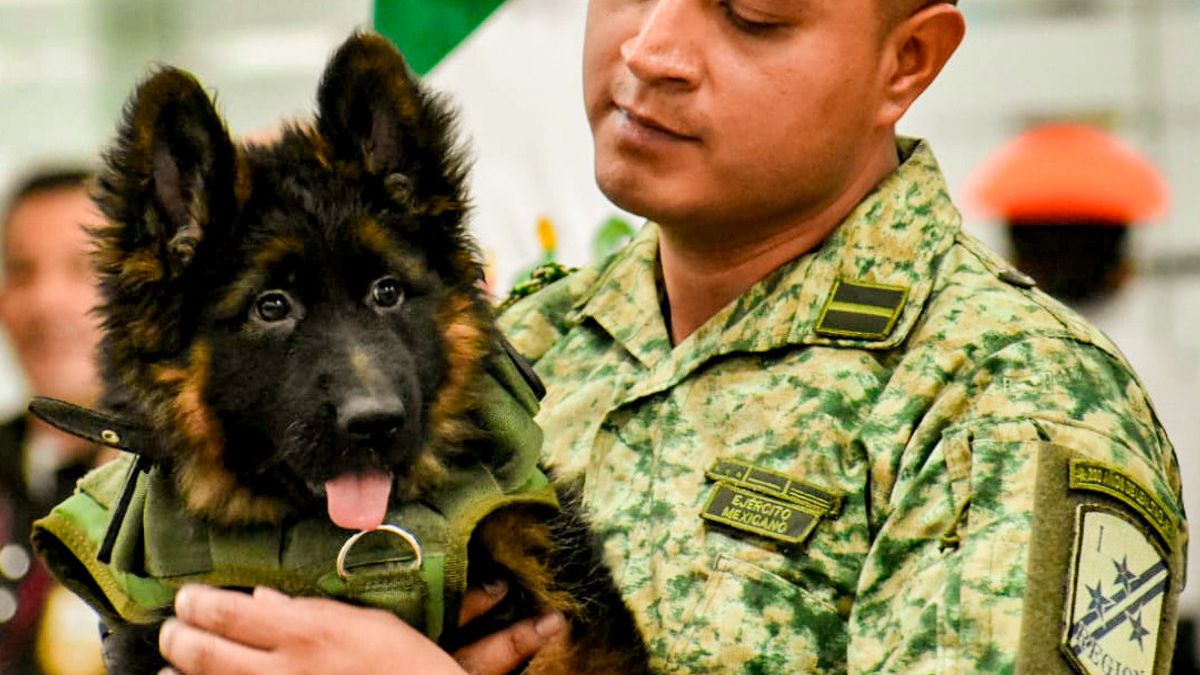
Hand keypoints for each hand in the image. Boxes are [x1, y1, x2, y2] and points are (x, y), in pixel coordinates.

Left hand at [158, 583, 565, 674]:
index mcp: (307, 633)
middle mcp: (284, 670)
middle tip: (170, 629)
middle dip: (179, 639)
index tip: (187, 598)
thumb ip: (312, 610)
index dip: (199, 604)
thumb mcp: (368, 623)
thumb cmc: (407, 663)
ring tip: (168, 668)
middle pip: (207, 654)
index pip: (231, 614)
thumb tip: (262, 599)